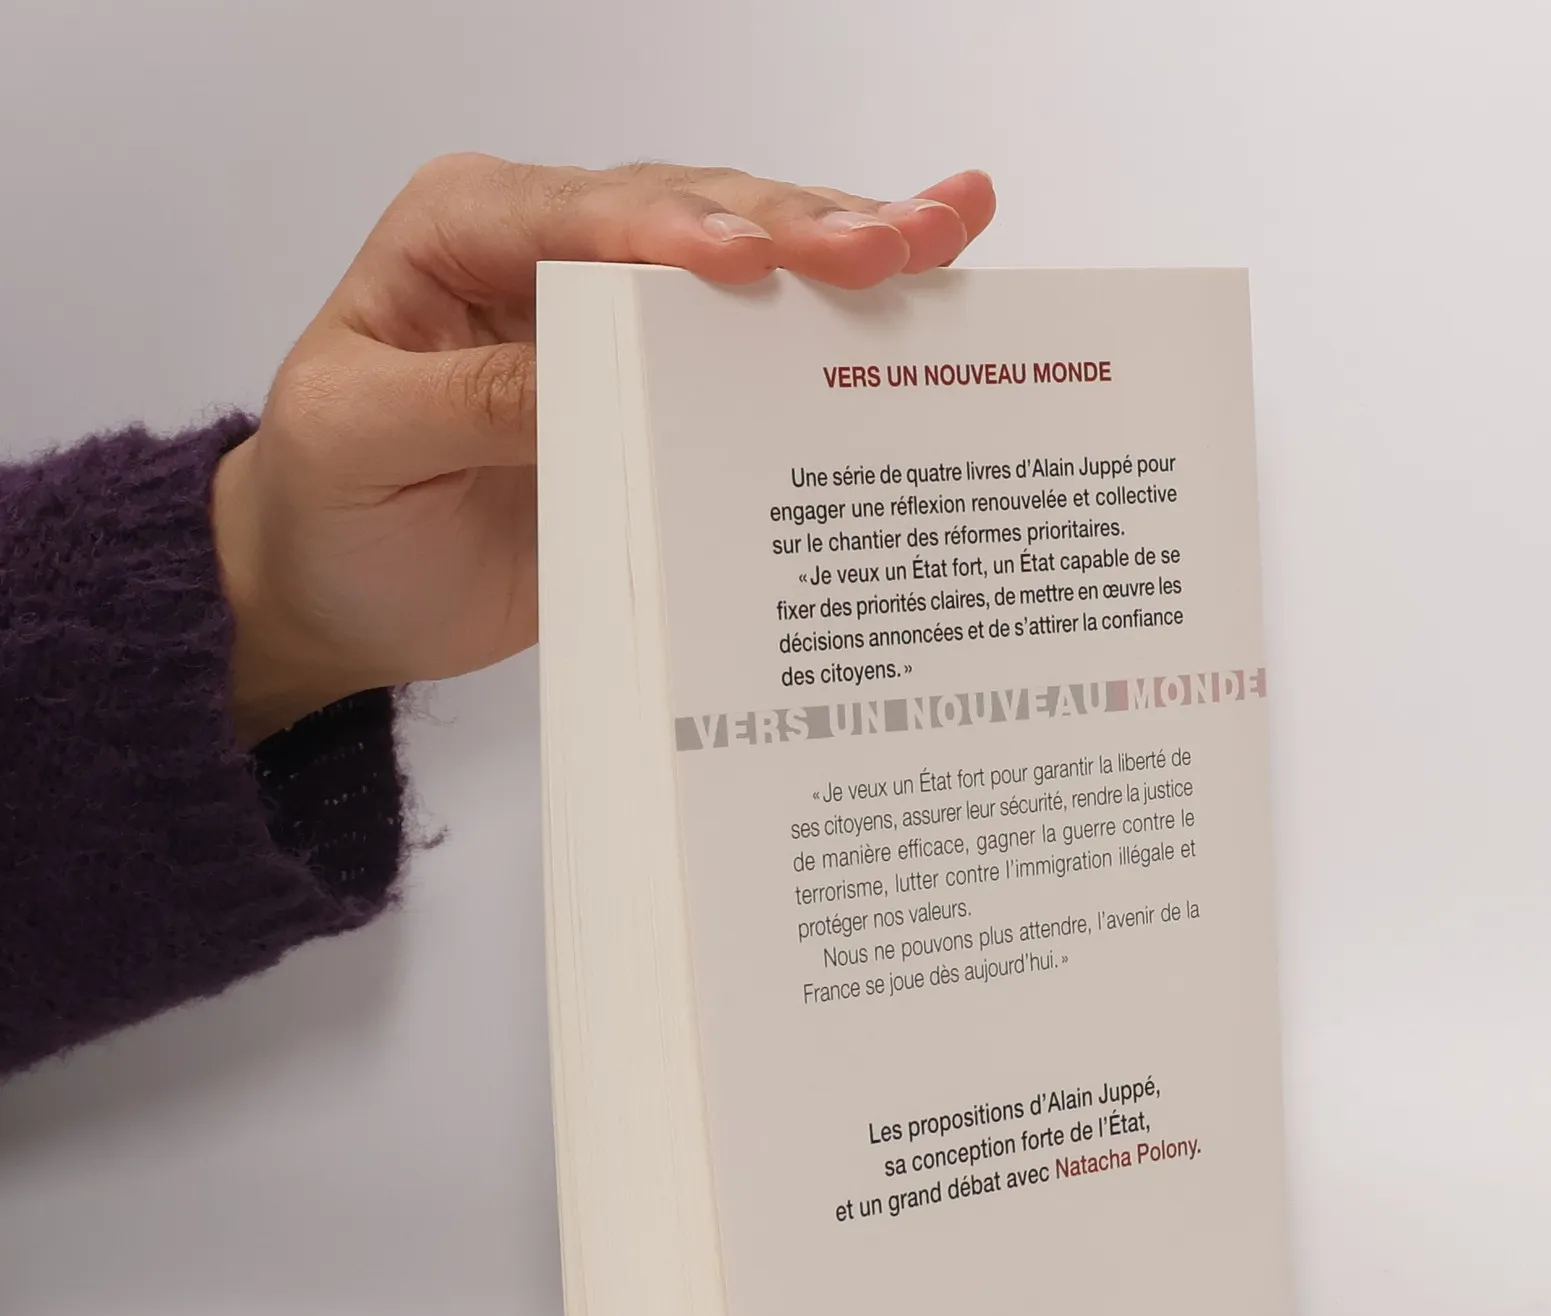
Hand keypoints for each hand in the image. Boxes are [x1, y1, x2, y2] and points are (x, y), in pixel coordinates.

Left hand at [212, 155, 995, 745]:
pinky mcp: (668, 391)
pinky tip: (925, 281)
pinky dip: (836, 322)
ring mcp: (623, 319)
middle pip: (693, 217)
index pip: (582, 217)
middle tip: (900, 240)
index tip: (756, 261)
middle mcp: (557, 252)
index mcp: (467, 231)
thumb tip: (594, 379)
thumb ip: (477, 399)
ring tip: (948, 231)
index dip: (675, 233)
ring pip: (749, 261)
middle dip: (800, 225)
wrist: (343, 592)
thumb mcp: (365, 440)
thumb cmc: (331, 507)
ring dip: (850, 246)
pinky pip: (758, 349)